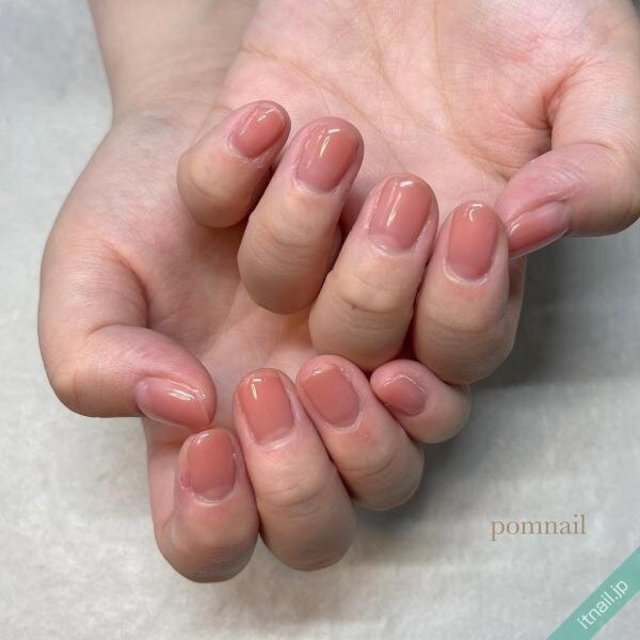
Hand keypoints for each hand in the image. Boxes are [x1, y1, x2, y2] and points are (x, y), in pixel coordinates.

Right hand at [39, 102, 469, 579]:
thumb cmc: (155, 200)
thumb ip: (97, 357)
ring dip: (384, 333)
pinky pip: (478, 346)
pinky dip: (466, 299)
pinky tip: (455, 232)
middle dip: (306, 466)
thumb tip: (182, 411)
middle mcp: (300, 419)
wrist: (237, 108)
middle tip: (290, 372)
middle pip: (324, 527)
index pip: (215, 539)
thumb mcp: (91, 270)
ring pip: (421, 430)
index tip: (209, 437)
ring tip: (371, 226)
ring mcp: (377, 374)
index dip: (214, 519)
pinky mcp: (441, 315)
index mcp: (212, 427)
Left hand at [206, 0, 639, 380]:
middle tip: (410, 193)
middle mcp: (378, 255)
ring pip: (277, 286)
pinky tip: (270, 115)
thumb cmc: (514, 8)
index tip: (475, 230)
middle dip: (375, 287)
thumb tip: (536, 228)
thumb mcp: (593, 73)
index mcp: (463, 259)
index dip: (459, 321)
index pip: (455, 347)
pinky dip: (225, 173)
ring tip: (340, 136)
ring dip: (299, 228)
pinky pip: (209, 205)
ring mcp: (308, 213)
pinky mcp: (245, 162)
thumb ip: (604, 163)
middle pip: (356, 340)